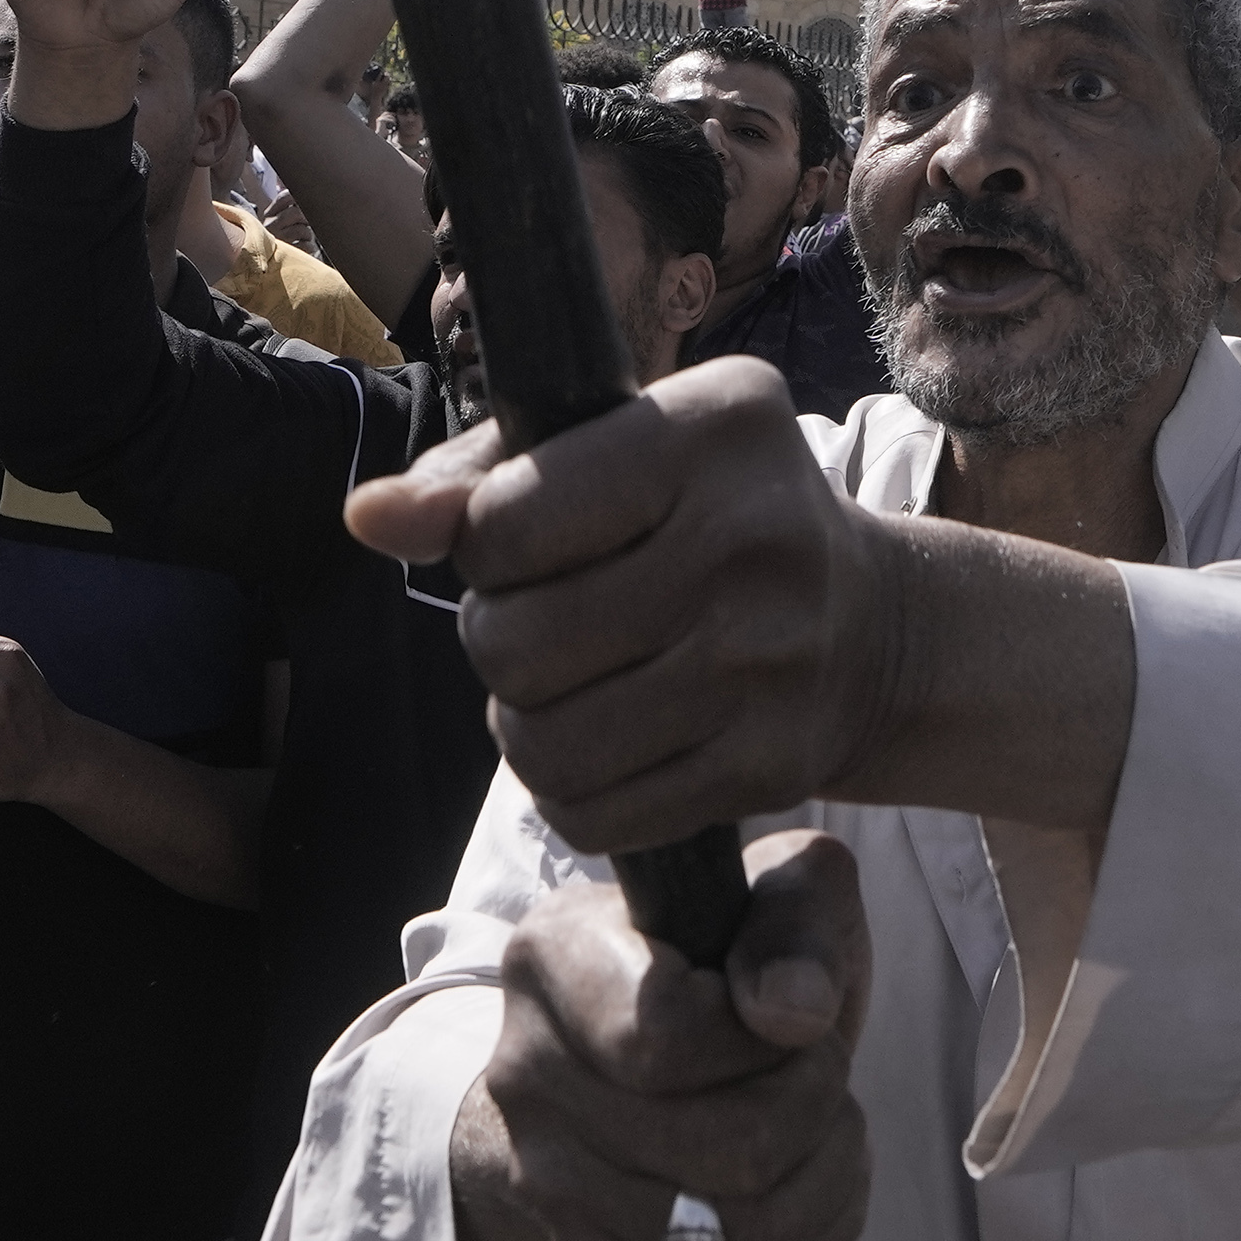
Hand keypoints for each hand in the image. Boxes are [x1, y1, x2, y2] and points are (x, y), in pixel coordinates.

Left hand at [346, 355, 905, 854]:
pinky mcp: (770, 764)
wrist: (874, 630)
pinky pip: (592, 814)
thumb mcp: (617, 451)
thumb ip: (482, 474)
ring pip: (540, 743)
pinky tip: (612, 744)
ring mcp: (768, 661)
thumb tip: (366, 517)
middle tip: (552, 625)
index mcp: (717, 427)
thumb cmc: (710, 519)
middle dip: (501, 641)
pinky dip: (574, 792)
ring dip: (527, 725)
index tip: (536, 541)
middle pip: (510, 642)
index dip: (488, 544)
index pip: (506, 521)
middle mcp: (754, 539)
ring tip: (570, 688)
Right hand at [452, 829, 869, 1240]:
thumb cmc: (731, 947)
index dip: (759, 1037)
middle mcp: (526, 1075)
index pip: (662, 1041)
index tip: (782, 1008)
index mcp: (553, 959)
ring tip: (825, 1113)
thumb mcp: (780, 887)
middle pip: (718, 1148)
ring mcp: (547, 1180)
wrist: (661, 1034)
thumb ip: (796, 924)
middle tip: (818, 1061)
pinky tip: (814, 1171)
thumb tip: (794, 1014)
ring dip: (825, 1167)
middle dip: (816, 1101)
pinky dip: (815, 1231)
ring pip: (738, 1231)